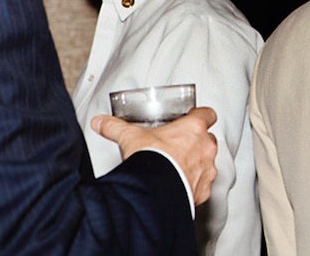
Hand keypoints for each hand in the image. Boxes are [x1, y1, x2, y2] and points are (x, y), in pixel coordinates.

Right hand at [92, 107, 218, 203]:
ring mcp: (207, 170)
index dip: (200, 116)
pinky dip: (194, 185)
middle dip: (197, 143)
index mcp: (193, 129)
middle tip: (179, 146)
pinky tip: (179, 186)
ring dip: (197, 164)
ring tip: (178, 168)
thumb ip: (115, 127)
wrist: (153, 194)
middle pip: (208, 140)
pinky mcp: (203, 191)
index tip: (193, 118)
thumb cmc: (151, 162)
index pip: (207, 114)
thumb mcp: (130, 138)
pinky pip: (203, 185)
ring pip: (208, 163)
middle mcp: (205, 148)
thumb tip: (101, 122)